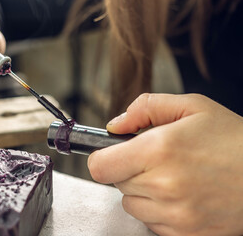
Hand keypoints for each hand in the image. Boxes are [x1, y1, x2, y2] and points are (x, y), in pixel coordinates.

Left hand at [88, 93, 242, 235]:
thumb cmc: (233, 140)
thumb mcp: (192, 107)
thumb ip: (146, 107)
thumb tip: (115, 124)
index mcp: (159, 149)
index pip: (99, 166)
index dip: (101, 157)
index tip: (111, 154)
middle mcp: (163, 185)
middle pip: (115, 183)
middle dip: (128, 169)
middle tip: (155, 160)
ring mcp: (175, 214)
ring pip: (131, 205)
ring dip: (142, 192)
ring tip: (171, 177)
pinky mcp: (185, 234)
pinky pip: (151, 223)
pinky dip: (158, 210)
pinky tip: (181, 195)